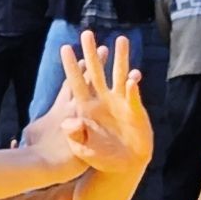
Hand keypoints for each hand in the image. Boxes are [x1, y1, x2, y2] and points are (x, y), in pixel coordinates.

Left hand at [30, 36, 152, 177]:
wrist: (122, 166)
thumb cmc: (99, 157)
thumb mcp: (82, 149)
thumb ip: (74, 135)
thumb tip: (69, 120)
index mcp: (86, 108)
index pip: (76, 83)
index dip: (71, 66)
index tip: (65, 48)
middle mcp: (102, 100)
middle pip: (96, 72)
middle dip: (92, 53)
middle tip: (87, 33)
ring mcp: (119, 103)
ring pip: (119, 75)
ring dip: (120, 58)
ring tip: (121, 39)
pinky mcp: (135, 109)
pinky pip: (133, 94)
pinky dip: (133, 86)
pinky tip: (133, 76)